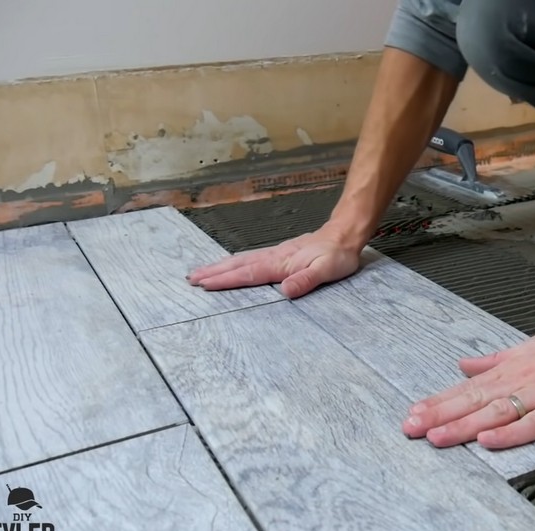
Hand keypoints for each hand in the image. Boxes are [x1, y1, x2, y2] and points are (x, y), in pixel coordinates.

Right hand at [186, 224, 361, 297]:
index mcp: (280, 263)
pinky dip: (233, 263)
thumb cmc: (337, 255)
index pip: (248, 274)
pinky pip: (250, 260)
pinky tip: (228, 266)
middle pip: (237, 265)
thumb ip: (306, 280)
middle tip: (190, 278)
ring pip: (241, 261)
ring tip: (200, 273)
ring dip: (219, 267)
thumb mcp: (327, 270)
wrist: (344, 236)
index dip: (226, 280)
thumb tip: (285, 291)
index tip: (204, 284)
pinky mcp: (279, 255)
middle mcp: (273, 257)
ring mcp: (274, 255)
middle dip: (213, 272)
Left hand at [401, 323, 534, 448]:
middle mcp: (520, 381)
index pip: (467, 389)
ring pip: (495, 412)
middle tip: (410, 428)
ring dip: (463, 425)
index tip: (412, 413)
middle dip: (440, 415)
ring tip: (436, 437)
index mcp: (510, 370)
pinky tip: (488, 440)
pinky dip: (509, 433)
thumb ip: (494, 361)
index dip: (439, 402)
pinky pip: (533, 424)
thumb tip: (464, 365)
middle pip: (473, 401)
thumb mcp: (527, 349)